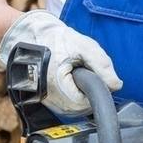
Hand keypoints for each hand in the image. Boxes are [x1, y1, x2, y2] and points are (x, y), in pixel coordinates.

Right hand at [0, 10, 122, 114]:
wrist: (27, 35)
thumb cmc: (52, 39)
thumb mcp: (83, 46)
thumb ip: (103, 65)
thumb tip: (116, 85)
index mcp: (61, 90)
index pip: (90, 103)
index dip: (97, 88)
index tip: (92, 72)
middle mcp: (52, 101)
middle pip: (82, 106)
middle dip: (88, 89)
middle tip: (82, 68)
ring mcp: (47, 102)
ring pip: (74, 106)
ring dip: (79, 91)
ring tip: (73, 70)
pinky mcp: (44, 100)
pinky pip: (64, 102)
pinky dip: (70, 91)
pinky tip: (67, 76)